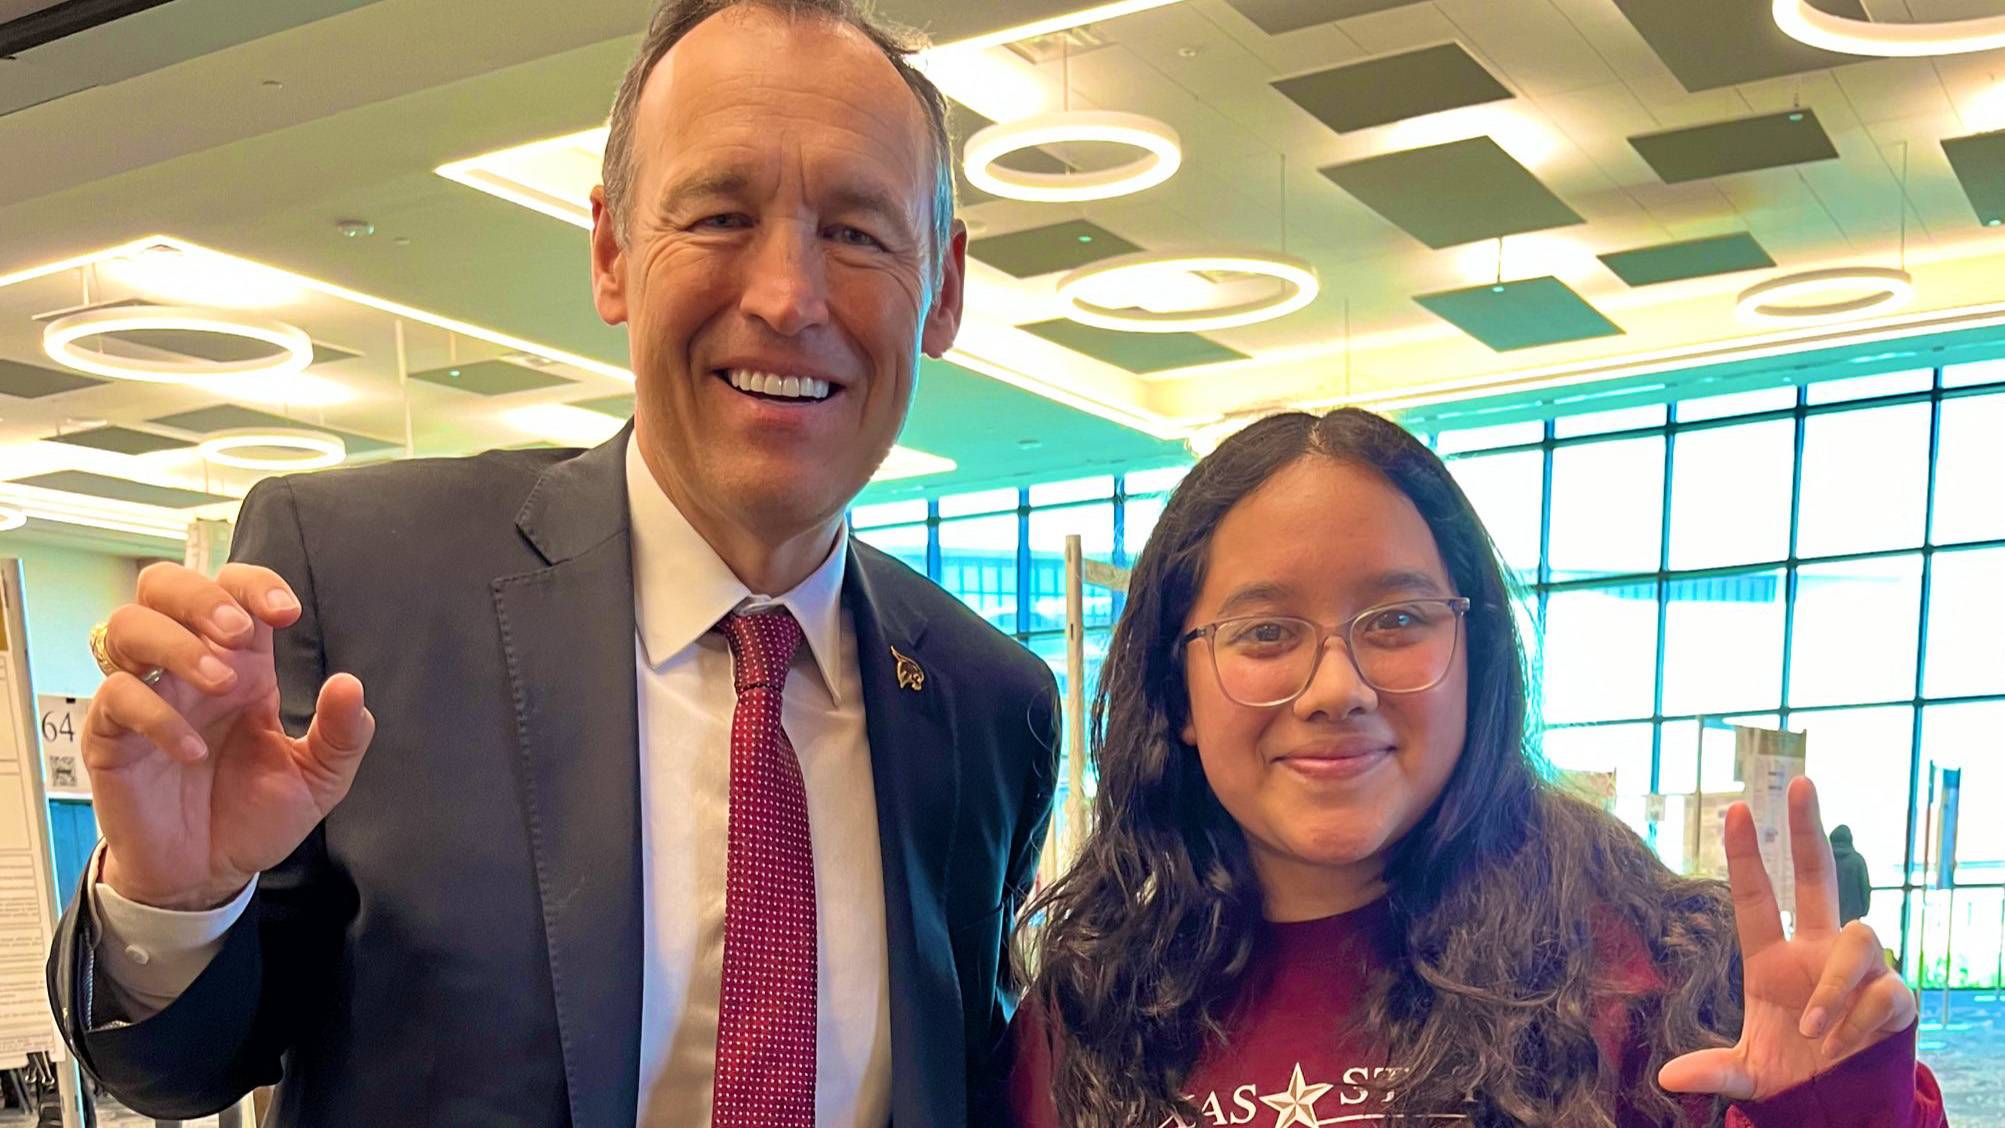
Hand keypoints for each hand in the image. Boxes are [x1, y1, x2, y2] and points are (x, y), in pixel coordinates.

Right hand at [82, 562, 374, 910]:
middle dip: (202, 596)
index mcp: (242, 666)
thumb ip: (342, 734)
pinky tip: (192, 750)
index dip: (255, 584)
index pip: (233, 589)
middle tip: (239, 634)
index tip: (286, 613)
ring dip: (176, 643)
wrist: (208, 876)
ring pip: (127, 625)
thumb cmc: (254, 816)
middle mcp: (188, 669)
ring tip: (221, 684)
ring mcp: (147, 697)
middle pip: (164, 585)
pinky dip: (156, 715)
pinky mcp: (112, 737)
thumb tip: (350, 685)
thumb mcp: (317, 778)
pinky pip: (115, 697)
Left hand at [1658, 777, 1915, 1099]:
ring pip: (1861, 939)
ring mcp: (1856, 969)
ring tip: (1811, 1028)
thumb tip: (1668, 1079)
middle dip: (1809, 830)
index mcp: (1771, 959)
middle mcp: (1816, 951)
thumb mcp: (1745, 1075)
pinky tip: (1847, 1041)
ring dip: (1834, 985)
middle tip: (1802, 782)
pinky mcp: (1893, 996)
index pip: (1756, 897)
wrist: (1836, 1104)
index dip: (1745, 855)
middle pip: (1817, 877)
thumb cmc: (1789, 1073)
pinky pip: (1885, 991)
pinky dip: (1862, 1017)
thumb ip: (1712, 1072)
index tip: (1733, 809)